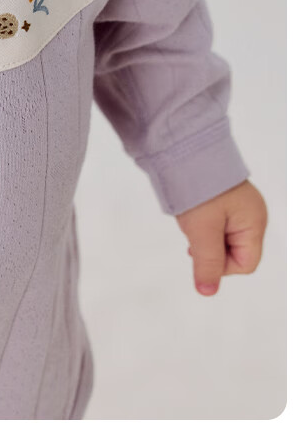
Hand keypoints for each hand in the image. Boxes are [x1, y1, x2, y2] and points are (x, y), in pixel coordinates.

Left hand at [175, 179, 267, 295]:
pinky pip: (215, 224)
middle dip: (211, 249)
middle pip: (234, 252)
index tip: (201, 249)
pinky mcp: (222, 198)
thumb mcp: (203, 231)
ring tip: (193, 218)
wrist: (184, 148)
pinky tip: (191, 213)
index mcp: (255, 222)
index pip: (245, 264)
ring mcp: (238, 205)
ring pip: (221, 238)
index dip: (222, 266)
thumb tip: (207, 292)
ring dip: (204, 236)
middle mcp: (251, 214)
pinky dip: (202, 224)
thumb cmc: (199, 188)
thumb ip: (207, 264)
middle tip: (195, 231)